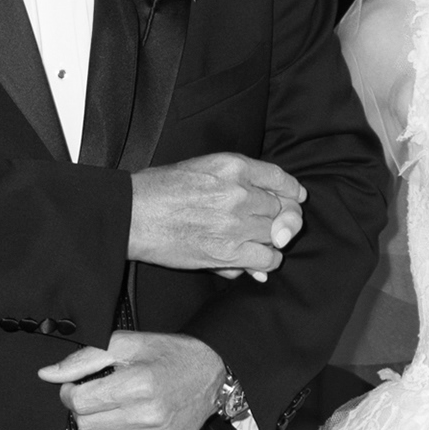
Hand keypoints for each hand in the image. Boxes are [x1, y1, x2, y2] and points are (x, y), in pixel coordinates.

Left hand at [37, 332, 227, 429]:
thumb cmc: (168, 355)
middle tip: (95, 396)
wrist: (212, 373)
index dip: (70, 391)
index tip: (77, 385)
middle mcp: (150, 415)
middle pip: (85, 425)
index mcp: (138, 384)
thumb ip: (84, 358)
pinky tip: (126, 425)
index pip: (79, 401)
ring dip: (96, 429)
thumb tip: (48, 374)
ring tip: (109, 412)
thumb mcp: (126, 344)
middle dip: (82, 410)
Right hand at [129, 154, 304, 277]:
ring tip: (260, 245)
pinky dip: (266, 263)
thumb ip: (234, 182)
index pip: (279, 179)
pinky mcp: (228, 252)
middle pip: (281, 209)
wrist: (133, 214)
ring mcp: (235, 223)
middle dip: (280, 220)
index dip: (292, 192)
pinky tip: (256, 263)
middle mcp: (239, 192)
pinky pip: (267, 260)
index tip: (295, 199)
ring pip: (277, 235)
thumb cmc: (158, 190)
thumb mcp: (200, 168)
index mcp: (233, 166)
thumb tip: (261, 206)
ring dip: (271, 242)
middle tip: (272, 228)